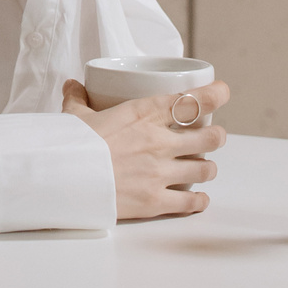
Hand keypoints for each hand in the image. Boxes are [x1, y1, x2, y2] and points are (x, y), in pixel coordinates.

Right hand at [63, 80, 230, 220]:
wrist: (65, 177)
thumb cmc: (72, 143)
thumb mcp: (74, 115)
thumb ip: (79, 99)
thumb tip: (72, 85)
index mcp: (143, 114)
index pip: (191, 100)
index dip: (214, 95)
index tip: (222, 92)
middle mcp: (159, 141)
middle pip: (209, 137)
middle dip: (216, 137)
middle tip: (214, 137)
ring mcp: (160, 172)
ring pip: (205, 169)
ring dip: (208, 168)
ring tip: (205, 167)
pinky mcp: (156, 200)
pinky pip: (191, 202)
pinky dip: (199, 201)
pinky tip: (200, 199)